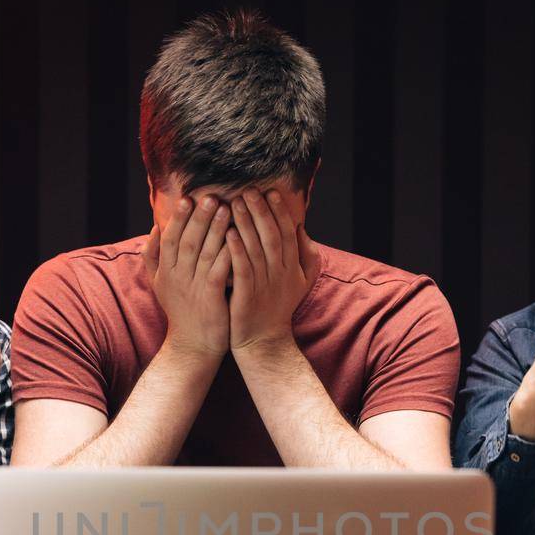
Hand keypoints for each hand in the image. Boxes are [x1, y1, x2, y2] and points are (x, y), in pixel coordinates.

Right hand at [144, 194, 232, 357]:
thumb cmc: (182, 312)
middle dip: (198, 218)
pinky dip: (225, 255)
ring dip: (215, 230)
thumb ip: (154, 257)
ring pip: (203, 254)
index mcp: (166, 271)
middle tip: (210, 196)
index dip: (178, 218)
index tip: (187, 198)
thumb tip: (154, 228)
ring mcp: (194, 289)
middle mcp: (177, 277)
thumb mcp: (160, 284)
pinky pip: (218, 273)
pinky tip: (236, 240)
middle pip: (187, 241)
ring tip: (226, 209)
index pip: (171, 238)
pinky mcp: (211, 300)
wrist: (193, 347)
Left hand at [226, 188, 318, 353]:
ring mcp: (264, 286)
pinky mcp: (247, 297)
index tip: (270, 192)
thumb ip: (305, 254)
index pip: (288, 233)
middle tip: (248, 190)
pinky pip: (243, 269)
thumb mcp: (300, 282)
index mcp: (292, 268)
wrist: (264, 343)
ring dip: (246, 224)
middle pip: (272, 236)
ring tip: (234, 203)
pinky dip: (236, 251)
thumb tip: (301, 227)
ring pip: (256, 249)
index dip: (280, 212)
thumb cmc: (277, 308)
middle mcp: (281, 274)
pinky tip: (228, 233)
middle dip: (261, 212)